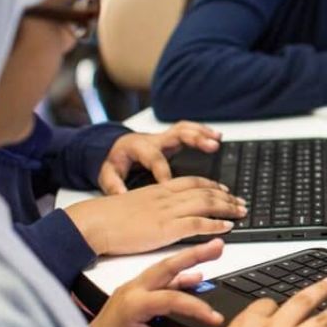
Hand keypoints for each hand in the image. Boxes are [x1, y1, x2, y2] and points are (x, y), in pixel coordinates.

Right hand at [65, 176, 246, 254]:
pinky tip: (228, 226)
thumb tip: (163, 213)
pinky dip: (216, 224)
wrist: (92, 223)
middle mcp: (166, 197)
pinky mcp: (166, 228)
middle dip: (227, 197)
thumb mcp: (134, 205)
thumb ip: (152, 205)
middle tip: (241, 202)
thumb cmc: (107, 218)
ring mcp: (167, 211)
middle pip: (205, 191)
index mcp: (158, 189)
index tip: (225, 190)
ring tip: (241, 212)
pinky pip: (198, 223)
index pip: (192, 182)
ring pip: (206, 204)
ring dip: (228, 208)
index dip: (212, 185)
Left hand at [90, 239, 226, 326]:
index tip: (214, 318)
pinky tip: (196, 275)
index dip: (197, 308)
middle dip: (196, 254)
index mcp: (133, 304)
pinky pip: (160, 278)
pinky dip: (179, 274)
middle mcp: (132, 290)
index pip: (173, 299)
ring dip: (188, 258)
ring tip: (213, 250)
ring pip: (165, 267)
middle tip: (218, 246)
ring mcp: (133, 288)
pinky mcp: (135, 292)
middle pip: (168, 266)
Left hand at [99, 122, 222, 194]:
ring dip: (203, 133)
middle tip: (212, 146)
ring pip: (185, 130)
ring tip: (218, 140)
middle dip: (195, 139)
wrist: (115, 148)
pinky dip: (203, 131)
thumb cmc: (116, 162)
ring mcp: (164, 137)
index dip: (163, 172)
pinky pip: (189, 130)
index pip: (155, 158)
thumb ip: (114, 185)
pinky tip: (217, 137)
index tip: (172, 185)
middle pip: (176, 134)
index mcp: (138, 147)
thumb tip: (122, 197)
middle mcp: (154, 139)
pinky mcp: (171, 139)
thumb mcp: (108, 174)